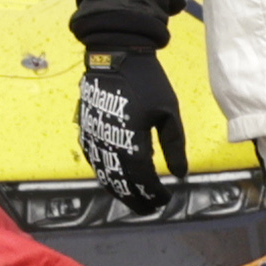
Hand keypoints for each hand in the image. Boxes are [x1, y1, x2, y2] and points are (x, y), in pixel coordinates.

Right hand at [75, 46, 188, 212]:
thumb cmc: (147, 83)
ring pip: (105, 176)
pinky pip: (95, 163)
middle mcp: (109, 145)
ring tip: (134, 199)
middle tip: (150, 208)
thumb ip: (174, 146)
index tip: (166, 200)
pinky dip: (106, 176)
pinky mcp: (86, 133)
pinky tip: (116, 180)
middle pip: (121, 183)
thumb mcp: (169, 113)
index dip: (154, 193)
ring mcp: (93, 140)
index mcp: (132, 141)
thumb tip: (179, 174)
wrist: (114, 57)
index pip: (143, 179)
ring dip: (120, 191)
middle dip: (136, 198)